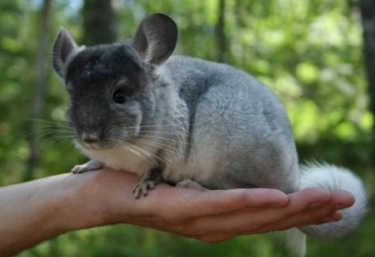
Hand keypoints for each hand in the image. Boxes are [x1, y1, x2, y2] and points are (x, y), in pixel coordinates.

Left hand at [61, 169, 353, 242]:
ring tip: (324, 199)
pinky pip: (217, 205)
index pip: (264, 216)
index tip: (332, 204)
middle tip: (345, 201)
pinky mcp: (176, 210)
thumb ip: (210, 187)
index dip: (300, 211)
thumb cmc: (142, 187)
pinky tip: (273, 196)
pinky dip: (247, 202)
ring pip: (249, 215)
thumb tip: (236, 177)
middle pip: (266, 219)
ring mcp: (194, 221)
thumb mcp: (184, 186)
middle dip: (308, 211)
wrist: (98, 197)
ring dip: (289, 207)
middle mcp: (210, 225)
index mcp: (214, 220)